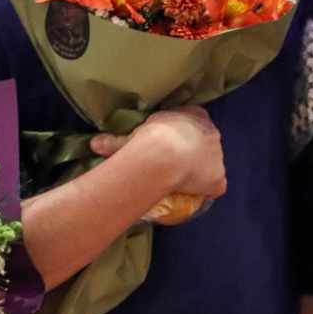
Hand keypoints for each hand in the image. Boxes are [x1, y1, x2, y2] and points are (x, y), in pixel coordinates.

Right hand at [90, 106, 226, 199]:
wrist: (164, 155)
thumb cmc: (147, 139)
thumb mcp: (129, 137)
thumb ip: (115, 140)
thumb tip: (94, 143)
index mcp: (194, 116)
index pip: (192, 124)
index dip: (182, 136)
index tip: (169, 146)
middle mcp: (211, 133)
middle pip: (205, 144)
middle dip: (193, 154)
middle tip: (173, 166)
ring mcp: (218, 157)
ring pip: (211, 165)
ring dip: (198, 173)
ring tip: (179, 183)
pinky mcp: (219, 178)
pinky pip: (214, 188)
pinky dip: (205, 193)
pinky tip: (191, 197)